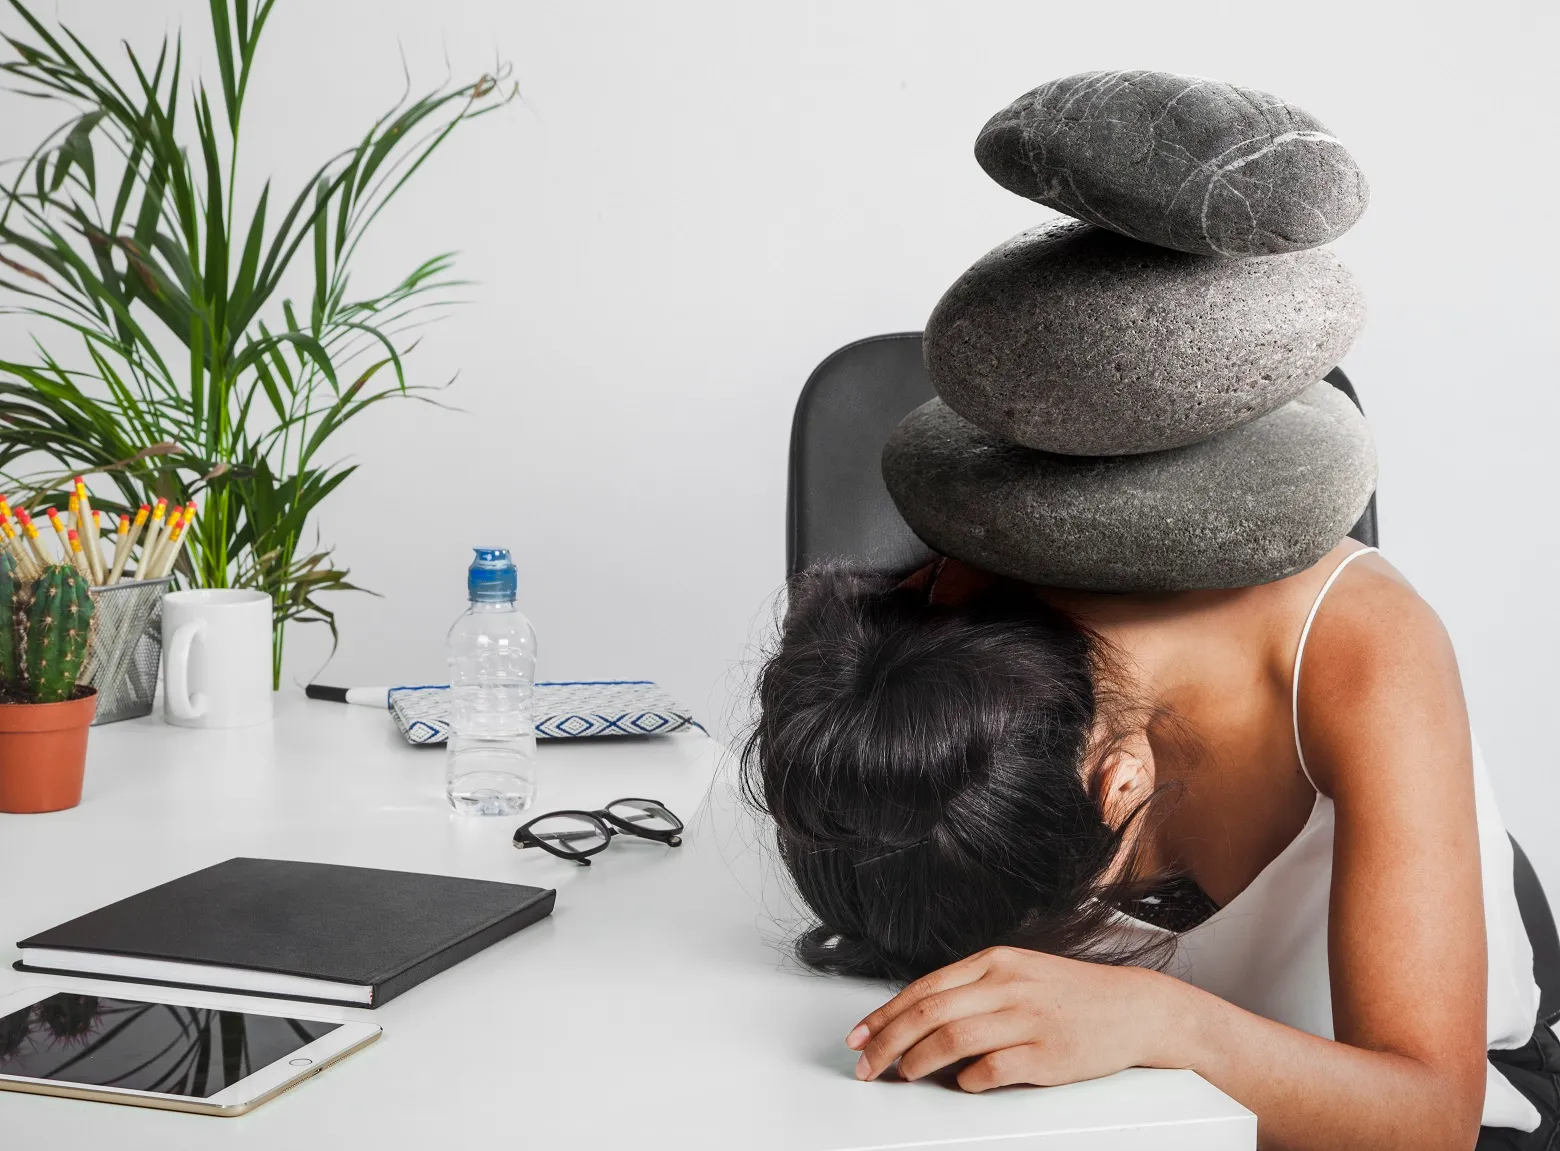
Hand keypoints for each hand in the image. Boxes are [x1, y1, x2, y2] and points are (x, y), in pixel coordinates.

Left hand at [845, 946, 1186, 1091]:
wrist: (1134, 1008)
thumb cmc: (1071, 994)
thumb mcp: (1018, 973)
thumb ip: (972, 990)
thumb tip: (917, 1017)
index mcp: (994, 962)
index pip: (924, 989)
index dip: (885, 1015)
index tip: (859, 1036)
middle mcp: (1007, 985)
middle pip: (928, 1014)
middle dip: (887, 1042)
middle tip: (866, 1065)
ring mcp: (1027, 1019)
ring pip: (952, 1039)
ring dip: (918, 1061)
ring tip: (903, 1075)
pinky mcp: (1046, 1054)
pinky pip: (992, 1069)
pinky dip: (968, 1079)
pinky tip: (962, 1083)